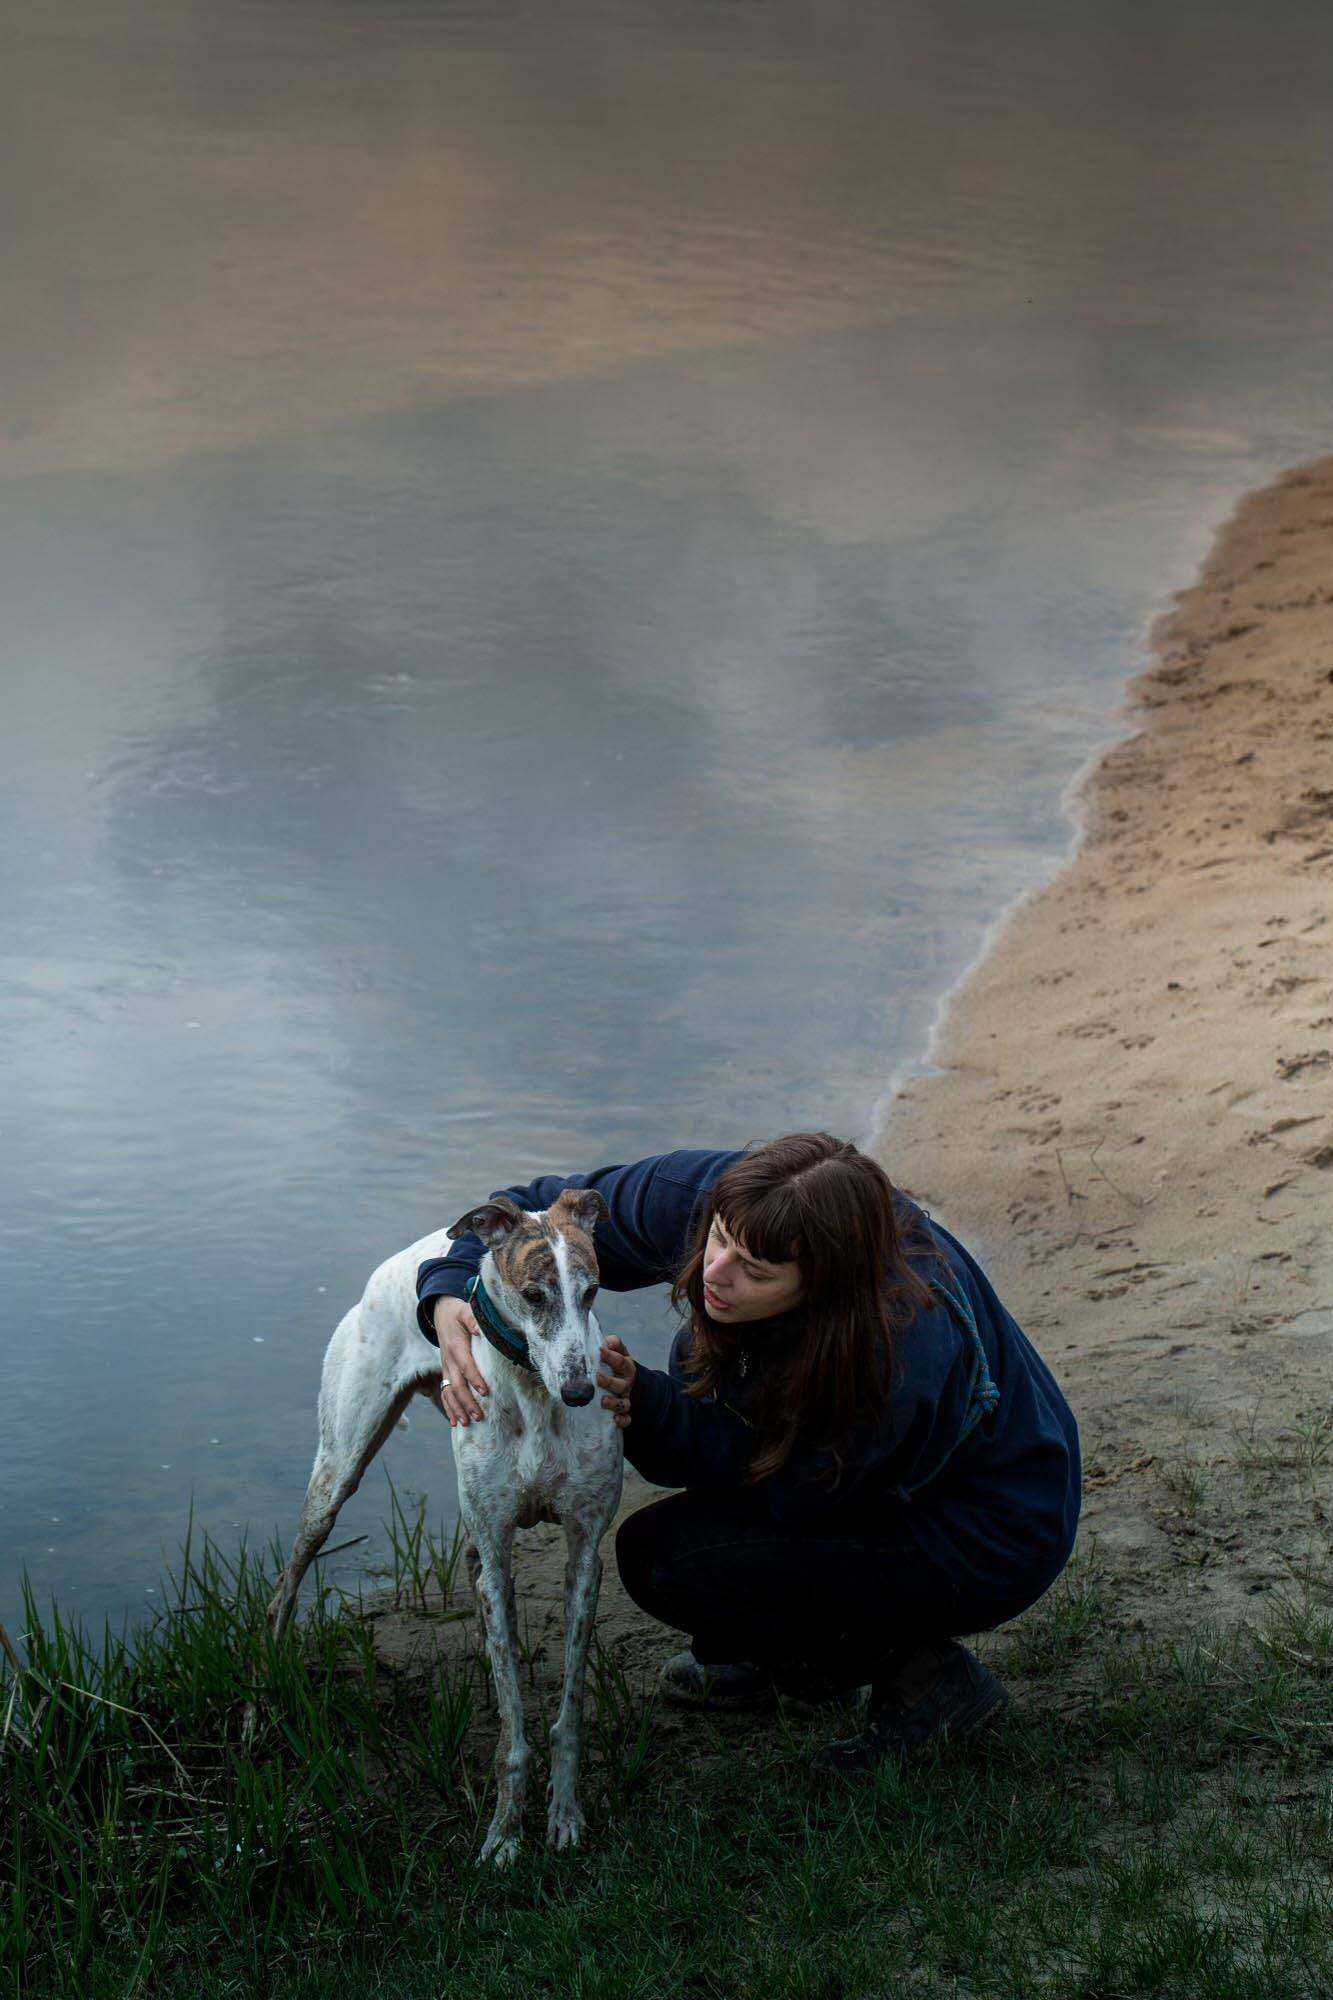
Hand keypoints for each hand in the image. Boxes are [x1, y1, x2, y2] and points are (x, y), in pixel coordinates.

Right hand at [434, 1296, 488, 1425]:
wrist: (441, 1313)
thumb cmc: (458, 1313)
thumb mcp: (466, 1311)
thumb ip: (473, 1319)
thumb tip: (480, 1329)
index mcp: (456, 1346)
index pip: (466, 1365)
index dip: (475, 1379)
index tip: (485, 1392)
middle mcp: (448, 1360)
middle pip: (457, 1385)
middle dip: (467, 1402)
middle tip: (479, 1416)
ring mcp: (445, 1367)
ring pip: (449, 1392)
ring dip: (457, 1409)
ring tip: (467, 1423)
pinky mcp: (446, 1372)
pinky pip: (445, 1392)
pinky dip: (448, 1408)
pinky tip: (454, 1422)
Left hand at [597, 1335, 635, 1429]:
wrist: (634, 1385)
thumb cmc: (618, 1367)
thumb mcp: (619, 1353)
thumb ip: (613, 1345)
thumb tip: (607, 1341)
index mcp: (627, 1368)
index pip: (621, 1361)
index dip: (611, 1356)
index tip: (600, 1351)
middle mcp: (628, 1384)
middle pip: (621, 1384)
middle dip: (609, 1382)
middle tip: (597, 1377)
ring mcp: (627, 1399)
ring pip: (623, 1403)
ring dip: (614, 1402)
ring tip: (603, 1401)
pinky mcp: (626, 1413)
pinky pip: (627, 1419)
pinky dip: (623, 1420)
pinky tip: (615, 1419)